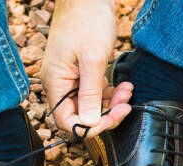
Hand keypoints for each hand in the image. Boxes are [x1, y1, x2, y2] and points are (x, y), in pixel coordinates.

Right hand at [41, 0, 131, 136]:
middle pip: (80, 116)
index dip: (89, 126)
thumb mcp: (92, 60)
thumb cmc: (87, 21)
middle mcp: (60, 84)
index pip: (66, 121)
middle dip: (105, 114)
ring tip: (126, 92)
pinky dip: (110, 94)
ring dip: (111, 104)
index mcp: (56, 83)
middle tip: (125, 106)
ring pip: (91, 106)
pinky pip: (95, 94)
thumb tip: (89, 124)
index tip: (110, 119)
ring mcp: (71, 79)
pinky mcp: (82, 73)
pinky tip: (123, 86)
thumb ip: (90, 94)